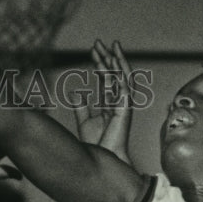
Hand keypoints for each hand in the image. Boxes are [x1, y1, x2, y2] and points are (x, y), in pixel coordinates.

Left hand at [74, 40, 133, 163]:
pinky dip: (120, 72)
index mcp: (110, 104)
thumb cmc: (97, 145)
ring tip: (109, 45)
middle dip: (106, 57)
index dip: (100, 64)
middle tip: (98, 42)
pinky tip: (114, 61)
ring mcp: (123, 104)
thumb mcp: (84, 122)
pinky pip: (124, 85)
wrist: (104, 159)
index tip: (93, 50)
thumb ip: (81, 107)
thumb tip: (76, 92)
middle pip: (114, 74)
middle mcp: (118, 101)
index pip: (106, 79)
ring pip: (121, 76)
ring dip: (115, 60)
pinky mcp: (125, 108)